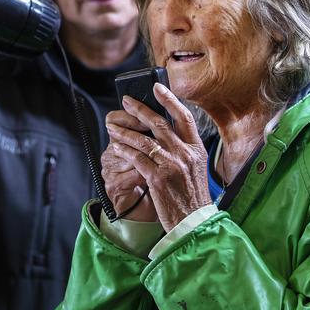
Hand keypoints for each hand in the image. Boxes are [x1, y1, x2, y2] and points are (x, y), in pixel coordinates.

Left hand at [106, 83, 210, 231]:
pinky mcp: (158, 179)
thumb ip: (184, 149)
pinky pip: (137, 158)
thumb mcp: (196, 168)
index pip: (185, 117)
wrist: (194, 222)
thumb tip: (165, 131)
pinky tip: (117, 146)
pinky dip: (125, 150)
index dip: (170, 100)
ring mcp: (172, 166)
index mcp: (196, 149)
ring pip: (144, 140)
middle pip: (159, 124)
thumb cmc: (192, 195)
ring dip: (125, 131)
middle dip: (139, 110)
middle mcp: (185, 154)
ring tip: (112, 126)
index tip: (156, 87)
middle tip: (126, 101)